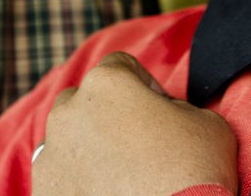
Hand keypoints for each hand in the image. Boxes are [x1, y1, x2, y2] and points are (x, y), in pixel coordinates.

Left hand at [32, 52, 237, 195]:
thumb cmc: (193, 174)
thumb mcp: (207, 122)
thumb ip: (178, 105)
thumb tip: (166, 113)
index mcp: (106, 83)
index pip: (121, 66)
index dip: (145, 86)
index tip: (159, 111)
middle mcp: (68, 112)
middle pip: (86, 99)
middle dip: (108, 114)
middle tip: (138, 143)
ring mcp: (51, 153)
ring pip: (67, 138)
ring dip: (89, 147)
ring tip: (120, 174)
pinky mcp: (44, 191)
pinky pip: (60, 175)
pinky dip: (78, 181)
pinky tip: (106, 192)